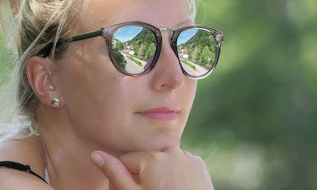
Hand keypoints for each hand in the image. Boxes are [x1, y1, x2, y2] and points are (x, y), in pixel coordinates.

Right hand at [90, 147, 213, 189]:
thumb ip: (114, 173)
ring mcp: (187, 156)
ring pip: (164, 160)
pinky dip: (176, 173)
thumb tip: (95, 154)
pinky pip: (180, 163)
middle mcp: (171, 150)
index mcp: (153, 157)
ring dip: (159, 172)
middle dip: (141, 174)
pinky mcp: (199, 164)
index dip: (123, 177)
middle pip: (146, 159)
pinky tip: (176, 189)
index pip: (126, 159)